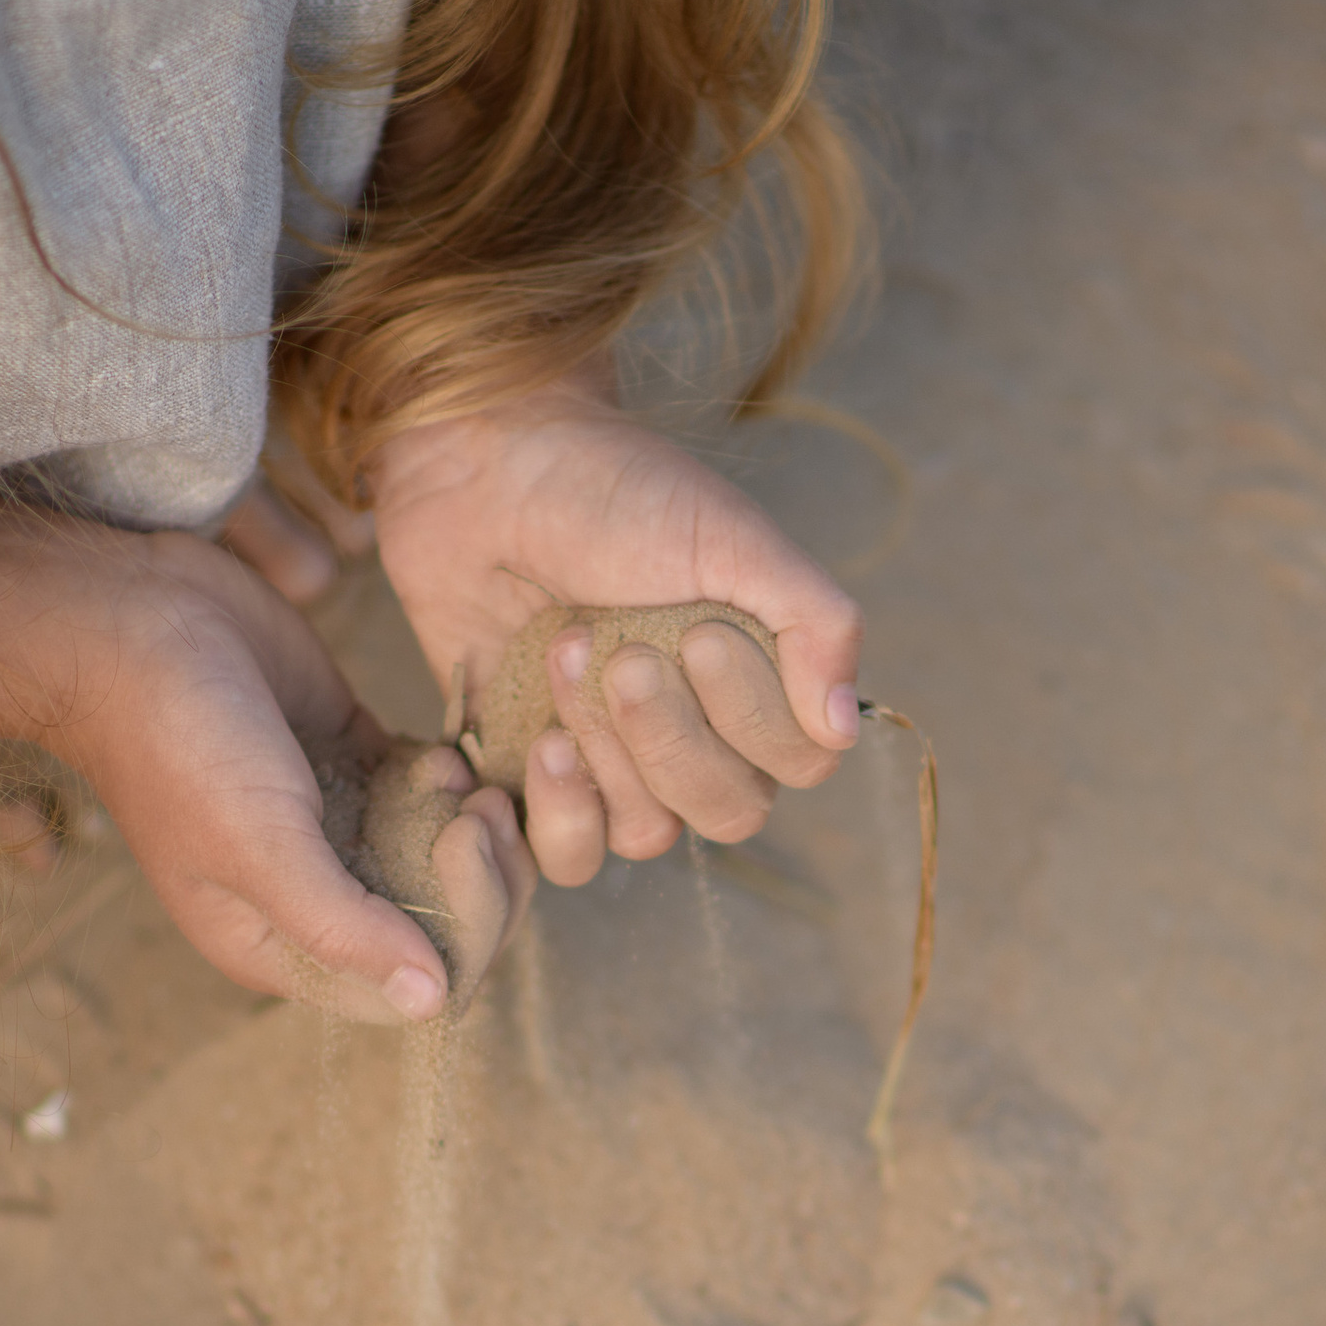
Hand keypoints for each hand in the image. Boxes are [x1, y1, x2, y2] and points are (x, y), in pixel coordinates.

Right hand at [0, 504, 531, 1024]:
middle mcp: (318, 900)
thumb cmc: (176, 741)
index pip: (411, 988)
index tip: (461, 845)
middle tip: (484, 810)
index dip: (466, 932)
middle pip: (445, 931)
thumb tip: (432, 1003)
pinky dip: (455, 783)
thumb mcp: (257, 846)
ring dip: (478, 828)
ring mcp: (342, 831)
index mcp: (283, 947)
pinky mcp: (357, 764)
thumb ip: (343, 928)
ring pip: (450, 866)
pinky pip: (435, 800)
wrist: (126, 617)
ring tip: (460, 779)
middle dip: (487, 879)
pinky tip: (439, 752)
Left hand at [362, 378, 863, 885]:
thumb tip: (842, 728)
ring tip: (563, 658)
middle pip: (728, 813)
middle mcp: (702, 736)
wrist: (483, 468)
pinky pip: (571, 857)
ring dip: (607, 751)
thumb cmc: (613, 490)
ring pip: (651, 835)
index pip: (798, 764)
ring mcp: (621, 767)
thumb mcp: (733, 536)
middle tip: (615, 647)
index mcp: (762, 682)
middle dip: (668, 734)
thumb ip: (815, 623)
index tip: (696, 631)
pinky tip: (540, 740)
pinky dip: (560, 811)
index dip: (749, 715)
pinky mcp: (544, 782)